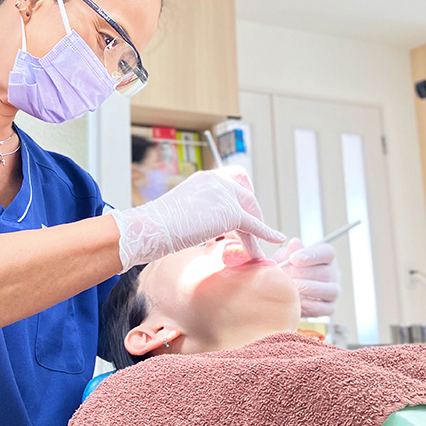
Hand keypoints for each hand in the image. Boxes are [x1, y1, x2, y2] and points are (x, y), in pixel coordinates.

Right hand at [110, 166, 285, 272]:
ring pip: (250, 212)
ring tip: (257, 248)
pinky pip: (254, 225)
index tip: (245, 212)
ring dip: (256, 230)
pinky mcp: (230, 213)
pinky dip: (266, 233)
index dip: (244, 196)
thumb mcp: (182, 210)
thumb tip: (207, 226)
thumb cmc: (158, 226)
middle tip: (254, 233)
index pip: (235, 179)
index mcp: (205, 177)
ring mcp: (224, 194)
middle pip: (247, 195)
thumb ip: (200, 210)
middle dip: (254, 214)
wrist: (151, 228)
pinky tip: (274, 240)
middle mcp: (217, 180)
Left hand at [271, 239, 339, 317]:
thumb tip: (294, 243)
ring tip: (292, 286)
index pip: (326, 253)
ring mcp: (333, 291)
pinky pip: (325, 308)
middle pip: (326, 272)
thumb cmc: (288, 268)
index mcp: (325, 256)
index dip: (311, 255)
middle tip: (287, 274)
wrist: (283, 289)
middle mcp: (333, 273)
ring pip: (330, 290)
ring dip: (309, 289)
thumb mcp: (285, 257)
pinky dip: (312, 306)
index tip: (294, 258)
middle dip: (304, 274)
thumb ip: (290, 251)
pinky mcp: (330, 307)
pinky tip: (298, 301)